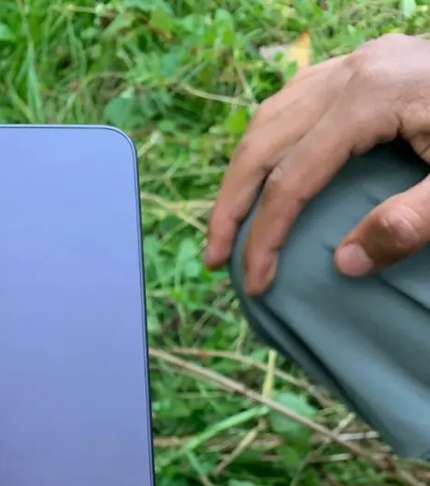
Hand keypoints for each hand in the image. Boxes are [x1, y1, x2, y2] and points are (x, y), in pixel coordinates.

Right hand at [205, 33, 429, 293]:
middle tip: (216, 256)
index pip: (295, 178)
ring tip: (231, 220)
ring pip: (272, 114)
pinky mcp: (368, 66)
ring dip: (244, 170)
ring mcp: (358, 61)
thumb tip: (346, 263)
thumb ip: (411, 223)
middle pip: (263, 140)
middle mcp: (352, 71)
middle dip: (232, 203)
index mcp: (370, 97)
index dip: (266, 235)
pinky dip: (271, 142)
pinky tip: (270, 172)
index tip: (255, 283)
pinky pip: (297, 101)